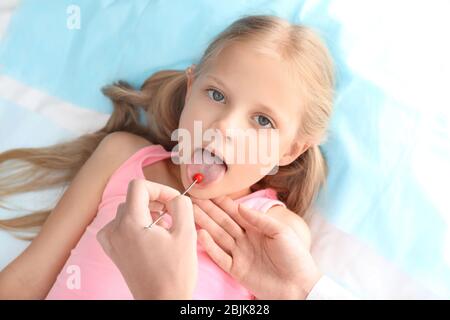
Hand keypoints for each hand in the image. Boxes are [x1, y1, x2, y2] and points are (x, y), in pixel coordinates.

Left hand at [97, 179, 196, 299]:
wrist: (162, 301)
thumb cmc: (175, 272)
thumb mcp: (187, 233)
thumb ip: (182, 205)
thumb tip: (175, 198)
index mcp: (131, 223)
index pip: (139, 186)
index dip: (159, 188)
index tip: (172, 201)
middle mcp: (115, 230)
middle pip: (134, 198)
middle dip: (156, 202)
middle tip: (173, 215)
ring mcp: (111, 241)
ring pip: (128, 211)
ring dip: (147, 213)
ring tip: (164, 228)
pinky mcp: (113, 251)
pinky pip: (120, 226)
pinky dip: (136, 225)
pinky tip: (150, 237)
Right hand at [191, 196, 320, 299]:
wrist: (299, 287)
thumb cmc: (295, 257)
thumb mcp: (281, 232)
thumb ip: (260, 219)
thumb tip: (240, 205)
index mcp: (257, 228)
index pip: (234, 212)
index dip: (221, 202)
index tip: (207, 192)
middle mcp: (245, 239)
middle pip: (222, 222)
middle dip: (208, 210)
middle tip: (191, 200)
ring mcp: (239, 254)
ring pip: (218, 236)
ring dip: (204, 224)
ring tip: (190, 213)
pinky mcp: (236, 270)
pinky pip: (220, 256)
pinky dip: (209, 246)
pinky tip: (200, 234)